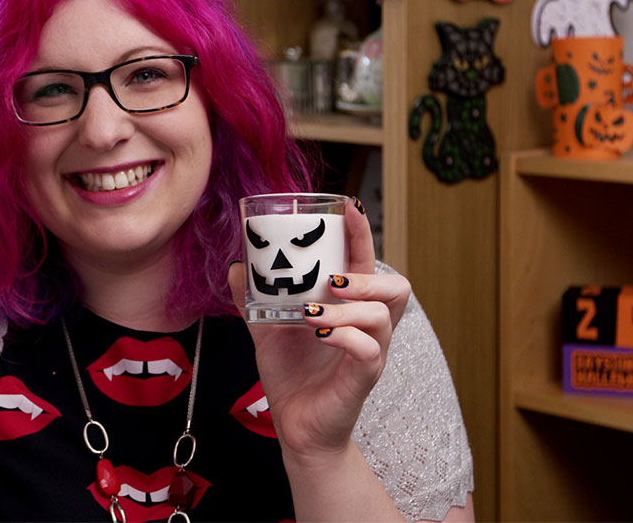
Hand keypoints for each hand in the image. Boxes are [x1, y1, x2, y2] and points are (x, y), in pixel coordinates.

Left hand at [229, 197, 410, 462]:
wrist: (295, 425)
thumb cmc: (292, 373)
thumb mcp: (267, 329)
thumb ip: (255, 299)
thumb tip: (236, 266)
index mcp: (350, 307)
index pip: (366, 263)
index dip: (362, 234)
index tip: (348, 207)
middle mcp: (368, 327)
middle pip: (397, 289)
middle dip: (368, 276)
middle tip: (334, 279)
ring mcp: (370, 353)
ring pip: (381, 318)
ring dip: (348, 308)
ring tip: (313, 311)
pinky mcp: (363, 379)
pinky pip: (368, 352)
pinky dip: (344, 338)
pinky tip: (318, 333)